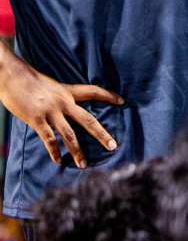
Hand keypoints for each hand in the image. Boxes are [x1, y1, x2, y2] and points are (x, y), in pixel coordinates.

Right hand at [0, 58, 121, 167]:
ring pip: (69, 134)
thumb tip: (65, 108)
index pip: (93, 91)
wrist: (10, 76)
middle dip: (101, 134)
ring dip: (77, 151)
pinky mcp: (36, 119)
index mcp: (67, 91)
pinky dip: (54, 151)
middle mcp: (63, 102)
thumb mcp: (51, 85)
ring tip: (83, 164)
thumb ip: (60, 97)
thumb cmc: (28, 80)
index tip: (122, 101)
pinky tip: (58, 160)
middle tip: (113, 146)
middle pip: (88, 120)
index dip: (108, 95)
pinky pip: (48, 139)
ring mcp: (50, 111)